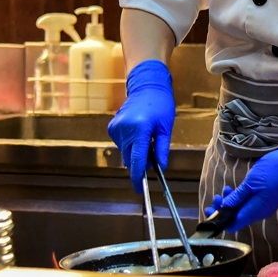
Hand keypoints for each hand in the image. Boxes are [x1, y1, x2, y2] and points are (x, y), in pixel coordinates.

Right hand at [107, 60, 175, 191]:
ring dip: (135, 152)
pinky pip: (121, 145)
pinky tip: (138, 133)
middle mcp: (124, 129)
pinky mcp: (112, 128)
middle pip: (130, 158)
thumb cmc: (160, 105)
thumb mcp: (166, 127)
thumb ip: (162, 149)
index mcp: (140, 129)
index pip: (137, 159)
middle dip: (141, 162)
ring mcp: (116, 129)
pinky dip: (130, 144)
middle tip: (153, 153)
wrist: (146, 87)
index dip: (138, 176)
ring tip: (147, 137)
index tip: (139, 189)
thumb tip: (161, 168)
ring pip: (125, 152)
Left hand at [214, 123, 277, 231]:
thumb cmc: (273, 171)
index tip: (211, 209)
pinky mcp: (267, 199)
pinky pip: (250, 204)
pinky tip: (236, 189)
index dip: (220, 220)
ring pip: (243, 210)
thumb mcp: (251, 182)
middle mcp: (259, 212)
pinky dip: (241, 198)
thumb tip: (224, 208)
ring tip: (226, 189)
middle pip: (237, 218)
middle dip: (224, 209)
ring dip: (232, 202)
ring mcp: (264, 206)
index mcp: (255, 211)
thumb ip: (238, 197)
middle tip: (217, 197)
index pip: (234, 225)